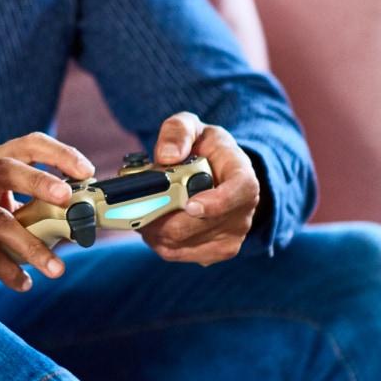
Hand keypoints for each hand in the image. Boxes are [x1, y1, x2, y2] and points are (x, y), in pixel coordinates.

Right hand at [0, 132, 94, 291]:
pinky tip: (23, 282)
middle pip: (8, 170)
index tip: (86, 171)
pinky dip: (5, 269)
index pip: (28, 145)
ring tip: (56, 269)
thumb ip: (25, 204)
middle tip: (67, 198)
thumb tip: (73, 222)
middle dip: (39, 182)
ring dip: (30, 246)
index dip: (59, 153)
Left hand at [139, 113, 259, 265]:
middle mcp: (243, 211)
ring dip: (155, 229)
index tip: (190, 205)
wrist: (219, 173)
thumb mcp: (192, 127)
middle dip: (164, 215)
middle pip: (200, 225)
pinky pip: (179, 254)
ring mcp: (232, 235)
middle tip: (137, 203)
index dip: (216, 203)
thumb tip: (167, 156)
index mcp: (243, 176)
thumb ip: (178, 132)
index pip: (240, 192)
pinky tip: (152, 224)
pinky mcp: (216, 253)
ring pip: (183, 243)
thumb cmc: (205, 148)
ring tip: (141, 210)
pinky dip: (157, 241)